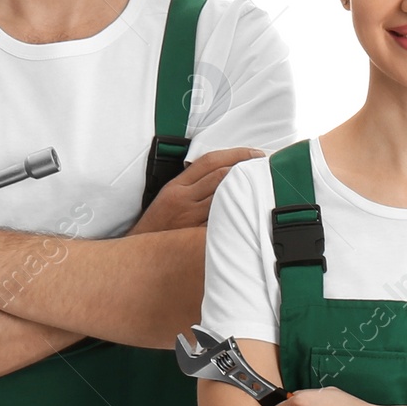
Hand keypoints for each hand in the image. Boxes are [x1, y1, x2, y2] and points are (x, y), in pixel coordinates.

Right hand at [132, 147, 263, 232]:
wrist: (141, 252)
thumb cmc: (159, 223)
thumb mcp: (170, 196)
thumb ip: (193, 183)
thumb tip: (224, 172)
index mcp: (177, 186)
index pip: (209, 161)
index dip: (235, 154)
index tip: (253, 153)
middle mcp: (184, 199)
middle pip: (220, 175)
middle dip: (246, 167)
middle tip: (265, 166)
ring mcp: (192, 218)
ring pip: (224, 197)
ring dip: (246, 189)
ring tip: (262, 184)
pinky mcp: (198, 235)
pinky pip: (222, 221)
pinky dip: (237, 213)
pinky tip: (251, 210)